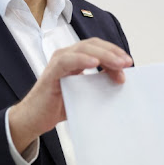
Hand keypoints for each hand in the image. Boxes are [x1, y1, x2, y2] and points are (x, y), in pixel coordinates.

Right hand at [9, 38, 131, 151]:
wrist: (34, 119)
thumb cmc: (58, 106)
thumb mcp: (84, 94)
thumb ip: (98, 85)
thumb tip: (122, 83)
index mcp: (75, 60)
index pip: (98, 48)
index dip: (114, 52)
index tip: (129, 64)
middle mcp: (66, 56)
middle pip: (93, 45)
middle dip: (113, 52)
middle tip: (128, 63)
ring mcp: (57, 63)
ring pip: (83, 49)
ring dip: (103, 55)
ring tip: (118, 64)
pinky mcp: (51, 73)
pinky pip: (67, 61)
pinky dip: (82, 59)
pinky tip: (95, 63)